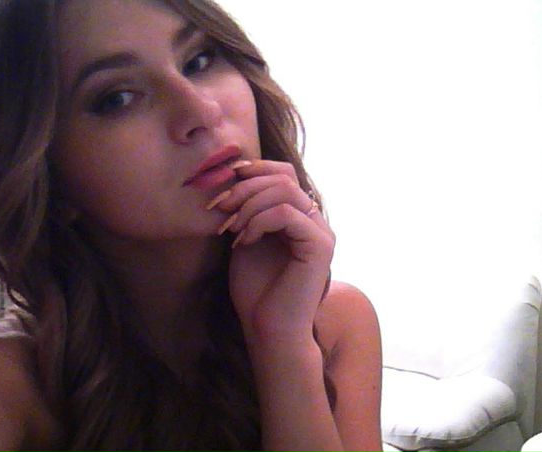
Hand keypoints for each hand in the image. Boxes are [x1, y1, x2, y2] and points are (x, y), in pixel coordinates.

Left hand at [208, 159, 334, 345]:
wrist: (267, 329)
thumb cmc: (255, 290)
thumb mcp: (244, 238)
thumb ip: (246, 209)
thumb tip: (232, 175)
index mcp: (298, 217)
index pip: (283, 173)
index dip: (254, 170)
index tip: (224, 183)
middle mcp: (314, 221)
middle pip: (283, 177)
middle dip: (244, 188)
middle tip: (220, 208)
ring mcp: (321, 231)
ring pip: (285, 190)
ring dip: (249, 204)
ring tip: (231, 229)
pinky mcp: (321, 245)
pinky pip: (287, 213)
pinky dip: (259, 221)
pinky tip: (245, 241)